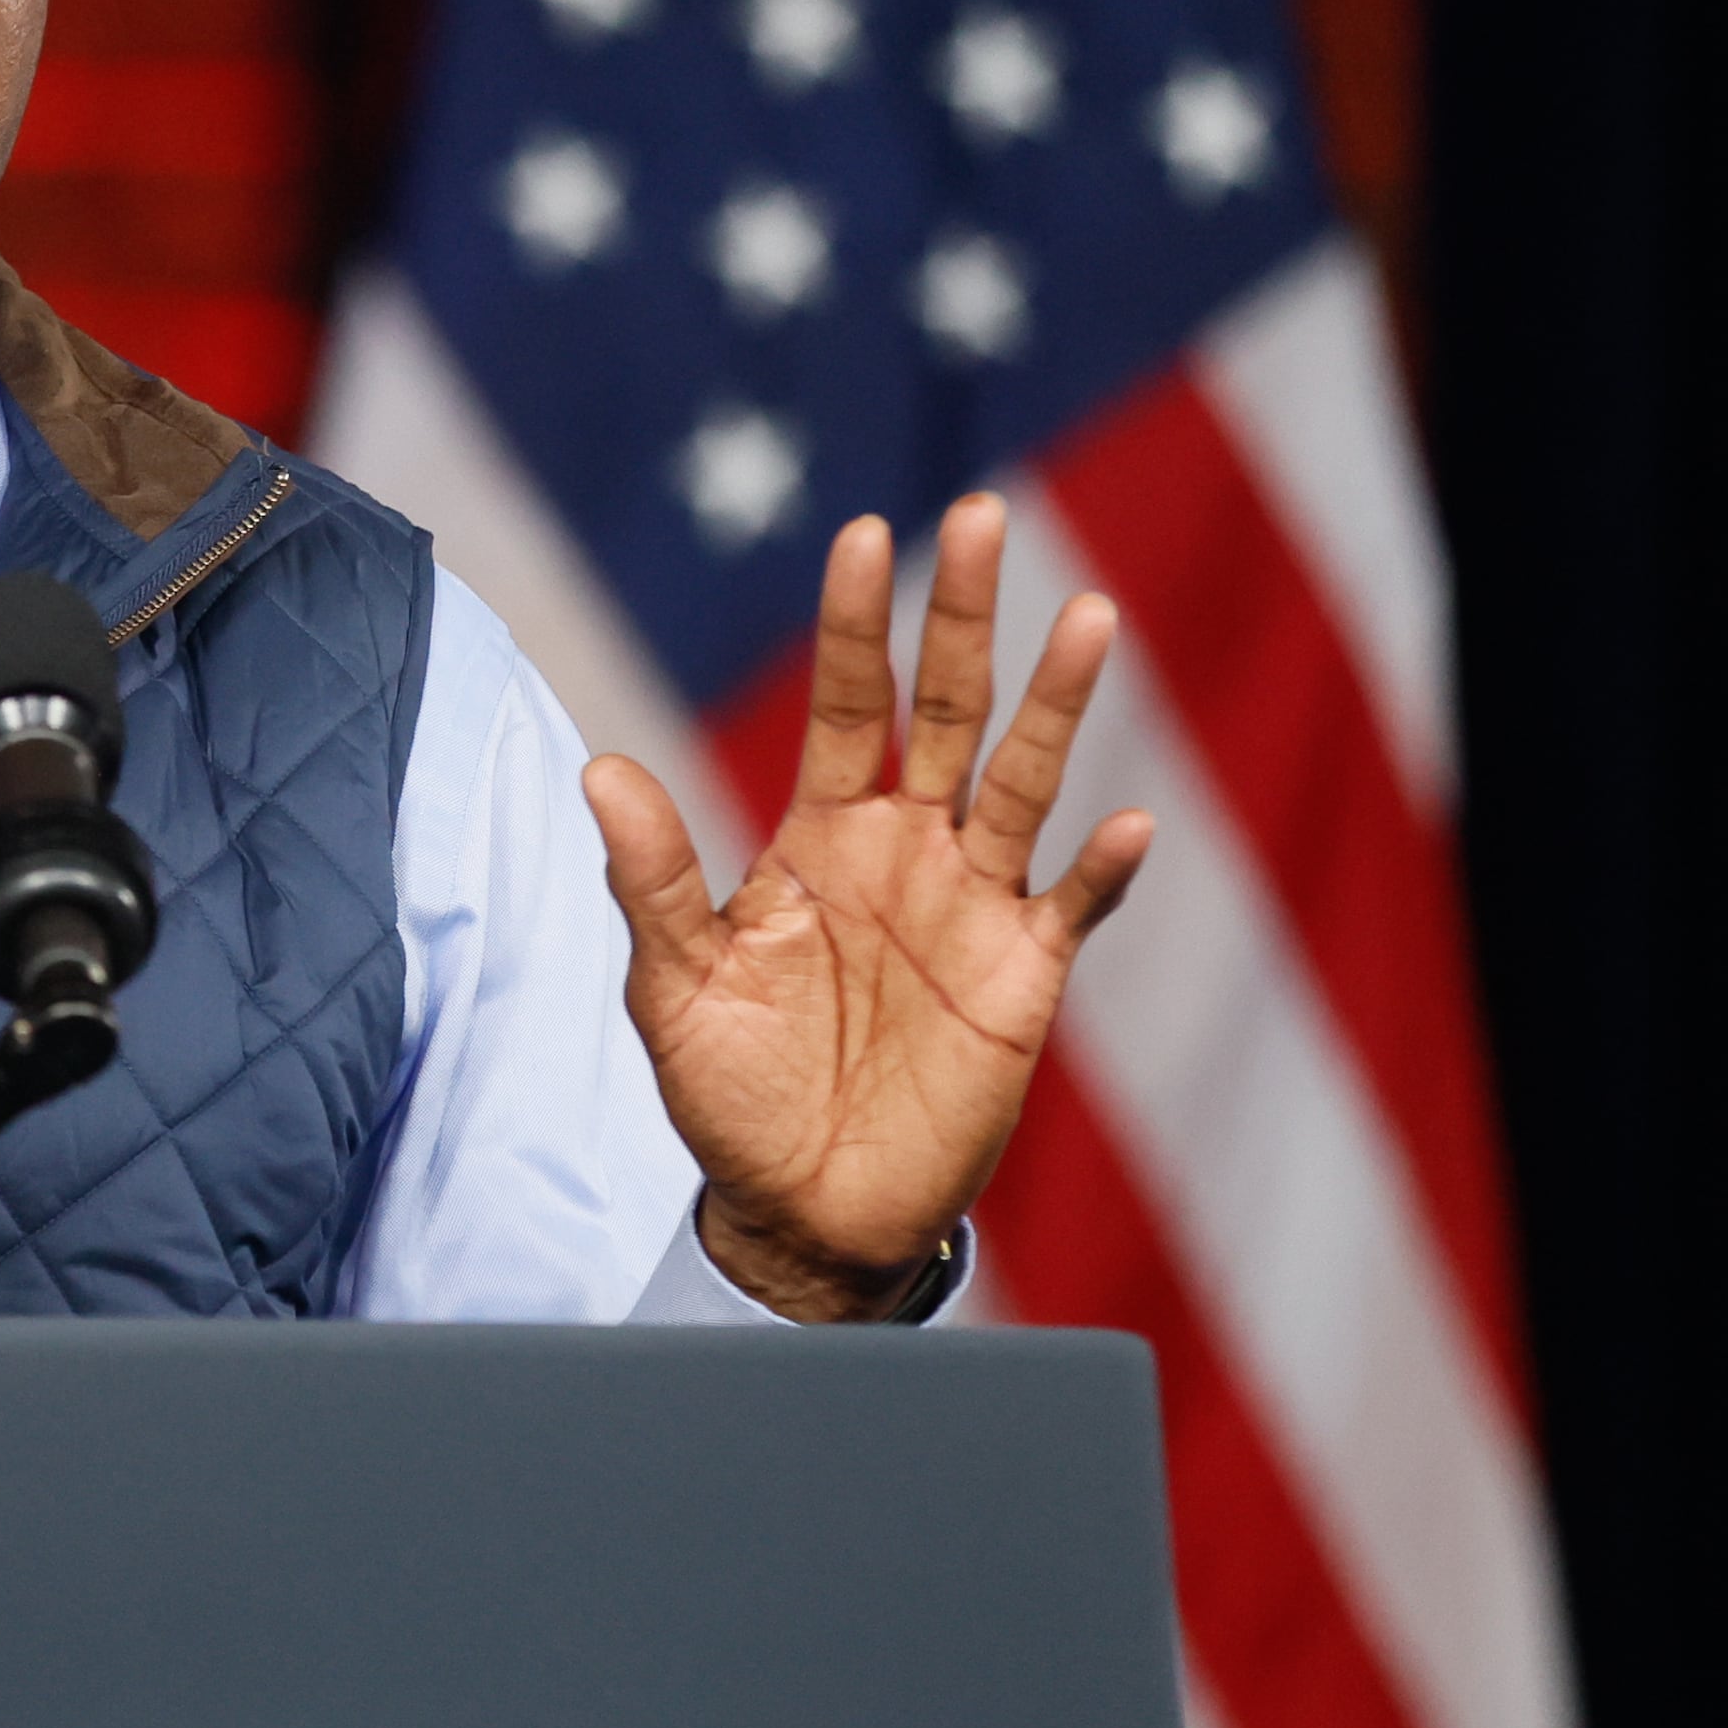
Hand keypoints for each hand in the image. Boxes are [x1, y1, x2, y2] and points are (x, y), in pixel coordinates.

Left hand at [586, 495, 1152, 1321]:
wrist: (802, 1213)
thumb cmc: (731, 1094)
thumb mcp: (674, 987)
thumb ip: (651, 879)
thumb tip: (601, 769)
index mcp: (820, 833)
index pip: (846, 700)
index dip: (855, 622)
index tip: (865, 534)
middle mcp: (906, 848)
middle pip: (947, 707)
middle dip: (964, 614)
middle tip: (980, 514)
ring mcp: (972, 905)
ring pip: (1025, 780)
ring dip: (1056, 704)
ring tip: (1089, 616)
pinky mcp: (1023, 978)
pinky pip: (1071, 906)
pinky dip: (1100, 869)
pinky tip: (1126, 824)